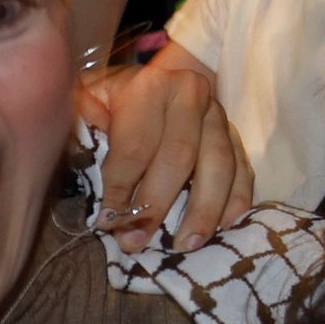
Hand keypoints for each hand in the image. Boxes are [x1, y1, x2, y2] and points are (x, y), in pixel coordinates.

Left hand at [82, 48, 255, 253]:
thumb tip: (82, 158)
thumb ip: (80, 121)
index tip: (107, 222)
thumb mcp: (87, 96)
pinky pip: (244, 169)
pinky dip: (237, 199)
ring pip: (220, 166)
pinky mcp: (236, 135)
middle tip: (136, 241)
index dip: (121, 187)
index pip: (137, 146)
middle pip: (180, 157)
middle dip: (157, 205)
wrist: (157, 79)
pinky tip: (224, 225)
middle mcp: (193, 97)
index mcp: (152, 87)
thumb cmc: (112, 97)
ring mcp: (220, 117)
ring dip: (204, 210)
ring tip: (186, 244)